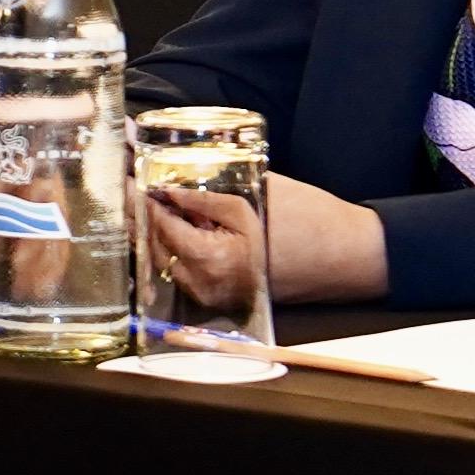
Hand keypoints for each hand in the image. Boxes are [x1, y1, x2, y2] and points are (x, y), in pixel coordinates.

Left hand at [143, 165, 385, 310]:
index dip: (138, 198)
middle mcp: (206, 287)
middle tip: (130, 183)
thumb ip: (200, 195)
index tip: (123, 176)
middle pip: (155, 246)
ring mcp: (214, 298)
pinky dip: (178, 246)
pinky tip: (179, 221)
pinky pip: (188, 270)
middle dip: (142, 214)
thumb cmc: (308, 222)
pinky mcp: (225, 298)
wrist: (352, 257)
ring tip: (152, 196)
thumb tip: (159, 186)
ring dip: (158, 230)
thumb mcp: (250, 197)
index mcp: (211, 261)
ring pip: (168, 260)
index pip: (157, 225)